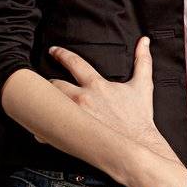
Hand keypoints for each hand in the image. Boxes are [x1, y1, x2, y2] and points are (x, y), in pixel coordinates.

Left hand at [46, 37, 176, 161]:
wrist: (139, 145)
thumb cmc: (140, 118)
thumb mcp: (143, 85)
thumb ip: (143, 60)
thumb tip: (145, 41)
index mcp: (97, 85)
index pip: (74, 62)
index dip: (61, 54)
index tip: (53, 51)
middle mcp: (83, 99)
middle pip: (54, 84)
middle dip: (50, 83)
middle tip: (46, 85)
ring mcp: (75, 116)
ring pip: (49, 104)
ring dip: (45, 103)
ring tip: (43, 104)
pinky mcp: (72, 134)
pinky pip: (49, 129)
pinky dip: (43, 128)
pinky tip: (41, 129)